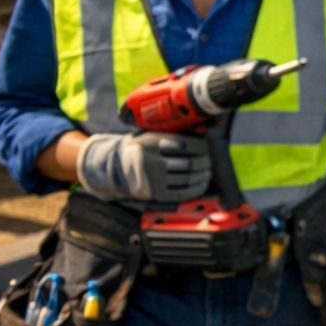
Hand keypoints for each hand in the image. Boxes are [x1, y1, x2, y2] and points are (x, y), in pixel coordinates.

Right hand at [75, 131, 210, 201]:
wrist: (115, 166)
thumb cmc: (141, 148)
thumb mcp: (152, 135)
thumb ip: (174, 134)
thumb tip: (203, 132)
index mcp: (154, 143)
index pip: (188, 145)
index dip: (203, 148)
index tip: (208, 148)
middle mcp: (154, 161)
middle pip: (190, 163)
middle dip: (205, 163)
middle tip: (210, 161)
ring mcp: (155, 179)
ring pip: (188, 178)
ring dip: (203, 175)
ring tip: (208, 172)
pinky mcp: (156, 193)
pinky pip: (183, 193)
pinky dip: (197, 188)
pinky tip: (202, 184)